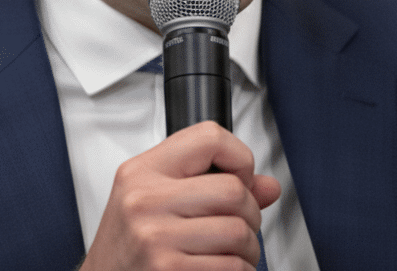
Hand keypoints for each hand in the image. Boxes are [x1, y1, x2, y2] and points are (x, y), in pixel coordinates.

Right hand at [80, 121, 280, 270]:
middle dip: (251, 214)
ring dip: (249, 249)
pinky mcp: (168, 269)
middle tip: (240, 225)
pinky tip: (222, 268)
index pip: (210, 138)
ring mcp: (156, 236)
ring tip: (232, 252)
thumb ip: (211, 185)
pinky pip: (232, 267)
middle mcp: (145, 200)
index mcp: (143, 171)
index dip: (240, 158)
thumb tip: (268, 187)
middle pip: (233, 191)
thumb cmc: (129, 244)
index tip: (240, 178)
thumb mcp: (156, 200)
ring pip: (239, 232)